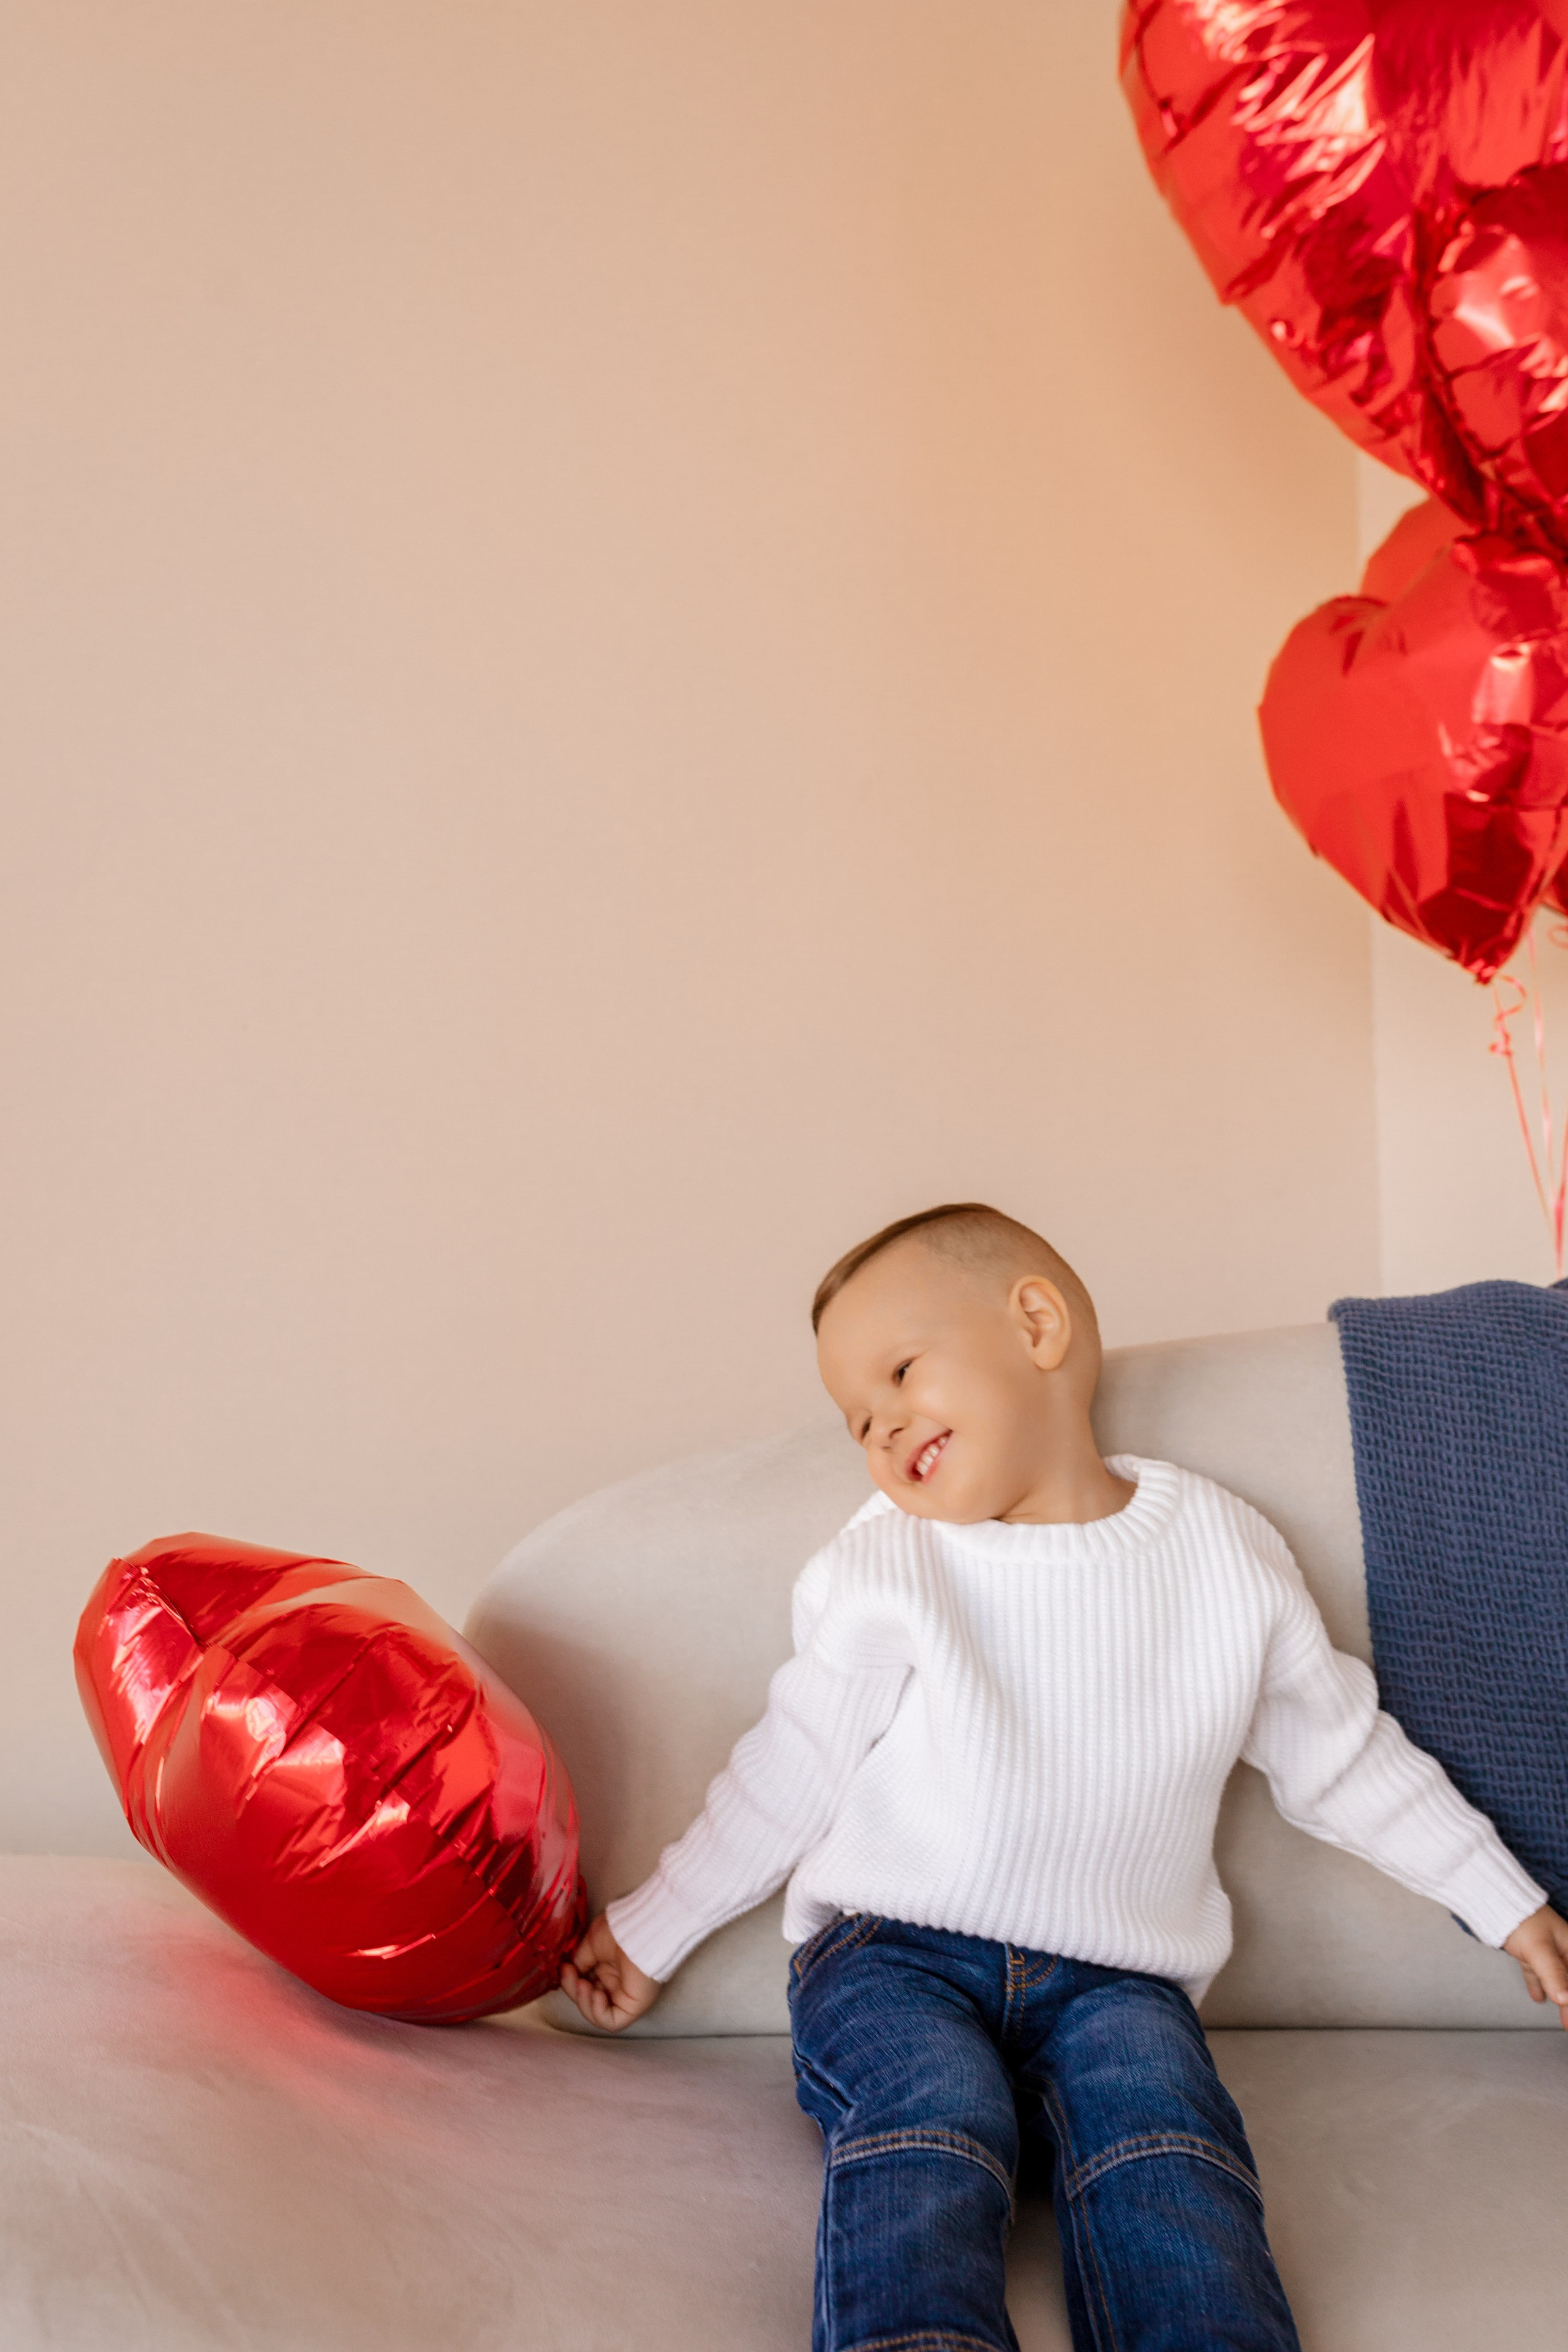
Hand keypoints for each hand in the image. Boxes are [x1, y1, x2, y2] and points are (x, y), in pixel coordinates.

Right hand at [559, 1912, 661, 2032]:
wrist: (638, 1930)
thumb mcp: (591, 1944)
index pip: (584, 1985)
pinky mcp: (633, 2006)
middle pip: (588, 2000)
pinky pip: (612, 2021)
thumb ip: (581, 1961)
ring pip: (597, 2014)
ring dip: (583, 2002)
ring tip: (583, 1985)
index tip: (564, 1968)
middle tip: (569, 1974)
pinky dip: (598, 2012)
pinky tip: (596, 1994)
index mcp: (608, 1968)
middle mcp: (616, 1984)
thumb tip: (572, 1971)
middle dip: (574, 1990)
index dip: (571, 1981)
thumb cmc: (619, 1931)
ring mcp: (624, 1996)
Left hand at [1502, 1904, 1567, 2023]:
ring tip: (1565, 2020)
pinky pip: (1539, 1973)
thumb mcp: (1540, 1949)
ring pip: (1557, 1980)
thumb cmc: (1522, 1919)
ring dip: (1561, 1999)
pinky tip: (1538, 1997)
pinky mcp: (1531, 1951)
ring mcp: (1547, 1950)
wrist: (1495, 1899)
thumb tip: (1565, 1999)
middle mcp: (1563, 1949)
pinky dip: (1540, 1985)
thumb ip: (1553, 1974)